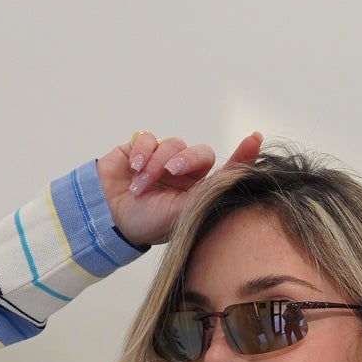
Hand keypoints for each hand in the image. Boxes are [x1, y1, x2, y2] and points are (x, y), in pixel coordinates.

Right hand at [96, 130, 263, 246]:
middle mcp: (184, 175)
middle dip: (186, 160)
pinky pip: (148, 138)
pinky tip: (133, 169)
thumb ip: (212, 192)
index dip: (243, 155)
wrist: (107, 219)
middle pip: (199, 153)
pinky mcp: (140, 149)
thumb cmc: (147, 223)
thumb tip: (242, 175)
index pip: (226, 170)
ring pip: (172, 145)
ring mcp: (162, 160)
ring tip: (141, 186)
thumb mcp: (184, 212)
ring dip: (156, 164)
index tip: (255, 139)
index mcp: (198, 191)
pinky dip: (141, 152)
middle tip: (172, 172)